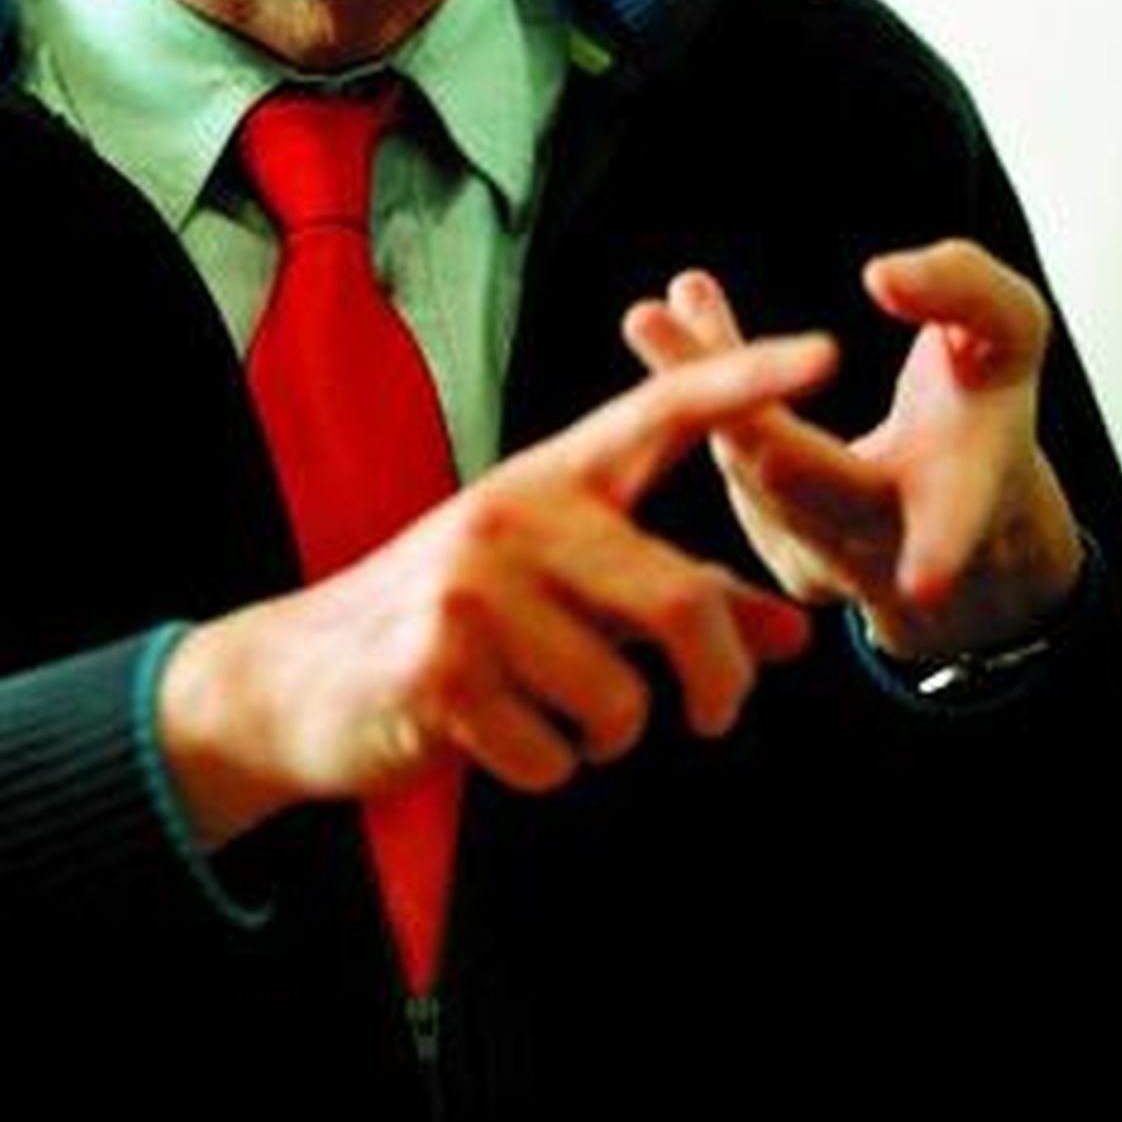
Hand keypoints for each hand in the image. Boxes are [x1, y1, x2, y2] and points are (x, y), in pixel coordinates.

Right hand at [157, 329, 836, 846]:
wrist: (296, 676)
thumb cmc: (450, 625)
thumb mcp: (564, 593)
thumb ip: (679, 604)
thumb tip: (793, 636)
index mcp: (553, 479)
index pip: (662, 414)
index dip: (743, 382)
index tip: (825, 352)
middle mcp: (517, 514)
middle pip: (682, 602)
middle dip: (718, 682)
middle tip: (713, 716)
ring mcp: (472, 588)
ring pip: (622, 701)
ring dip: (607, 737)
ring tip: (555, 715)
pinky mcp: (438, 668)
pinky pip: (553, 756)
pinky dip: (543, 770)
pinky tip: (493, 737)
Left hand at [623, 244, 1083, 662]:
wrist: (962, 499)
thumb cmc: (982, 403)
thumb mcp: (1008, 333)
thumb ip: (961, 289)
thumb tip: (880, 276)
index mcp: (967, 490)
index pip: (958, 515)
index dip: (944, 546)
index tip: (924, 582)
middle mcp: (892, 541)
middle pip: (795, 476)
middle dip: (726, 404)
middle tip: (647, 320)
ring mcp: (828, 562)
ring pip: (744, 464)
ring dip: (692, 380)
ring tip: (652, 315)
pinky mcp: (783, 556)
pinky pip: (730, 466)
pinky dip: (698, 393)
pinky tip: (672, 327)